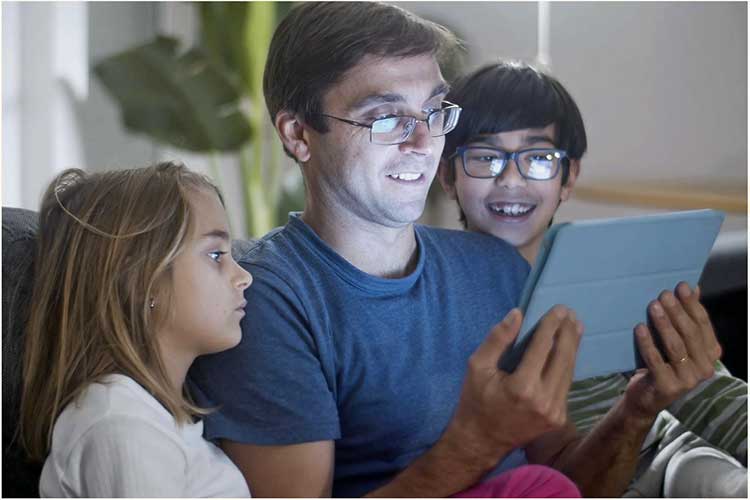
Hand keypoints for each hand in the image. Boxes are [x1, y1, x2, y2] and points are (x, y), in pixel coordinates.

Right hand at [446, 305, 583, 464]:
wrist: (481, 441)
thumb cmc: (475, 401)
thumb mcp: (477, 366)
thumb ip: (498, 339)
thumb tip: (517, 314)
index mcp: (522, 387)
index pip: (542, 348)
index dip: (551, 326)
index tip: (558, 308)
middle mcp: (543, 400)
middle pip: (562, 358)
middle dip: (568, 333)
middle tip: (570, 312)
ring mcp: (554, 412)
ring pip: (568, 371)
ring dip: (573, 347)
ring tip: (575, 326)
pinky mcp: (558, 418)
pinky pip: (565, 384)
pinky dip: (567, 364)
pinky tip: (569, 350)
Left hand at [624, 282, 721, 420]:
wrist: (645, 398)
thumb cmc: (661, 363)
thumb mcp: (676, 340)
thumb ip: (686, 317)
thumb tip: (694, 287)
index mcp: (710, 354)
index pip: (703, 324)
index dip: (692, 304)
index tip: (681, 286)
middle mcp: (705, 368)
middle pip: (690, 333)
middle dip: (677, 311)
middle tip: (664, 294)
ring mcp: (689, 380)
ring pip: (675, 346)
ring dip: (663, 324)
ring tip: (653, 306)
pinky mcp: (669, 387)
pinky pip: (656, 360)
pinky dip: (647, 343)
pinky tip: (639, 328)